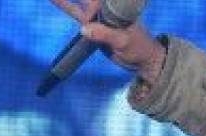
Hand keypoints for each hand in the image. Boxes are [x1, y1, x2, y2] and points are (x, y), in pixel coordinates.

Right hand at [49, 0, 166, 84]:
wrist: (141, 60)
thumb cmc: (138, 48)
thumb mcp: (123, 41)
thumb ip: (105, 34)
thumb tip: (84, 28)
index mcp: (117, 7)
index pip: (97, 1)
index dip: (90, 5)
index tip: (86, 21)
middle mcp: (106, 8)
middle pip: (89, 0)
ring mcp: (98, 15)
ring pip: (79, 3)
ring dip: (65, 0)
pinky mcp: (92, 25)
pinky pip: (76, 14)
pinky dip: (65, 5)